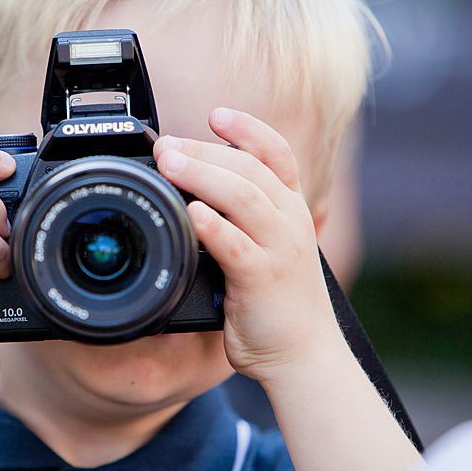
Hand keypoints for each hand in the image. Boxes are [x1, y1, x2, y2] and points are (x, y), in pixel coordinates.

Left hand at [153, 108, 340, 381]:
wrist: (304, 356)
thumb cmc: (278, 305)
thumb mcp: (269, 249)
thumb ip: (243, 221)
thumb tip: (195, 196)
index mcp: (291, 211)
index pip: (277, 155)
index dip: (248, 130)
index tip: (217, 114)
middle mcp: (290, 222)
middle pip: (249, 169)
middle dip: (205, 151)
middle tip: (167, 145)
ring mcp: (280, 249)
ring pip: (243, 197)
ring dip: (203, 175)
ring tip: (169, 164)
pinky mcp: (263, 279)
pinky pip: (236, 245)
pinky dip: (212, 226)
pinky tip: (190, 214)